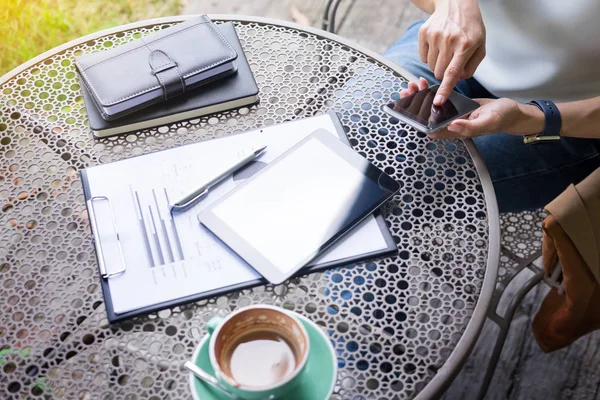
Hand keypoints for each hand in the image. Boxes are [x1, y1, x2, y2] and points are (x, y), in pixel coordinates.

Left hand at [399, 79, 544, 138]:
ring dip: (422, 96)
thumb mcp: (487, 122)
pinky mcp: (456, 105)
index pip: (430, 128)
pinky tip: (426, 83)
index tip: (410, 104)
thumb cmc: (501, 118)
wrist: (511, 111)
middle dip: (415, 103)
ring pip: (432, 107)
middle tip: (408, 89)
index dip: (418, 118)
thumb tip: (451, 126)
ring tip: (415, 83)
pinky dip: (432, 91)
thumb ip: (469, 127)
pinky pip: (441, 99)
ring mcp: (452, 114)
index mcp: (455, 131)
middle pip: (427, 116)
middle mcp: (450, 124)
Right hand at [418, 0, 485, 104]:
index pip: (452, 72)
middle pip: (439, 72)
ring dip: (437, 64)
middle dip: (444, 73)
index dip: (445, 89)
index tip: (438, 101)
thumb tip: (458, 79)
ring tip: (445, 50)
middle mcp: (449, 40)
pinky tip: (437, 45)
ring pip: (430, 66)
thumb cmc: (470, 26)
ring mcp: (434, 36)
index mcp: (465, 45)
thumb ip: (471, 66)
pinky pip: (423, 57)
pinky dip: (429, 56)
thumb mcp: (480, 45)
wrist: (456, 3)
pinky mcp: (424, 33)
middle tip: (451, 61)